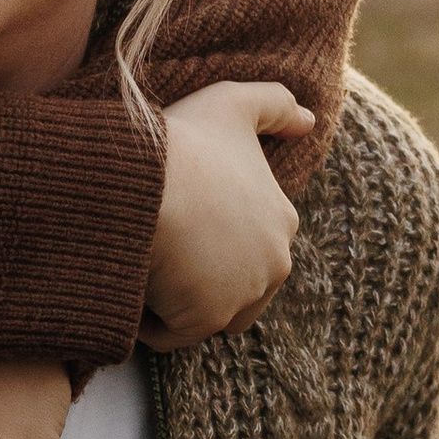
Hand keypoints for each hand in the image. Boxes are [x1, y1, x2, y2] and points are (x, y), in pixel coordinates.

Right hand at [141, 80, 315, 350]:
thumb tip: (309, 121)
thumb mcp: (233, 102)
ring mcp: (244, 295)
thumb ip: (275, 104)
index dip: (205, 237)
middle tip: (155, 246)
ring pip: (204, 314)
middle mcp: (275, 263)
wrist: (142, 179)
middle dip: (197, 277)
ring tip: (143, 268)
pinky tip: (130, 288)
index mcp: (284, 220)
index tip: (173, 219)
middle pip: (231, 286)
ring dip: (175, 302)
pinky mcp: (207, 319)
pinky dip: (148, 322)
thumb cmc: (183, 140)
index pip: (247, 246)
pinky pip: (172, 336)